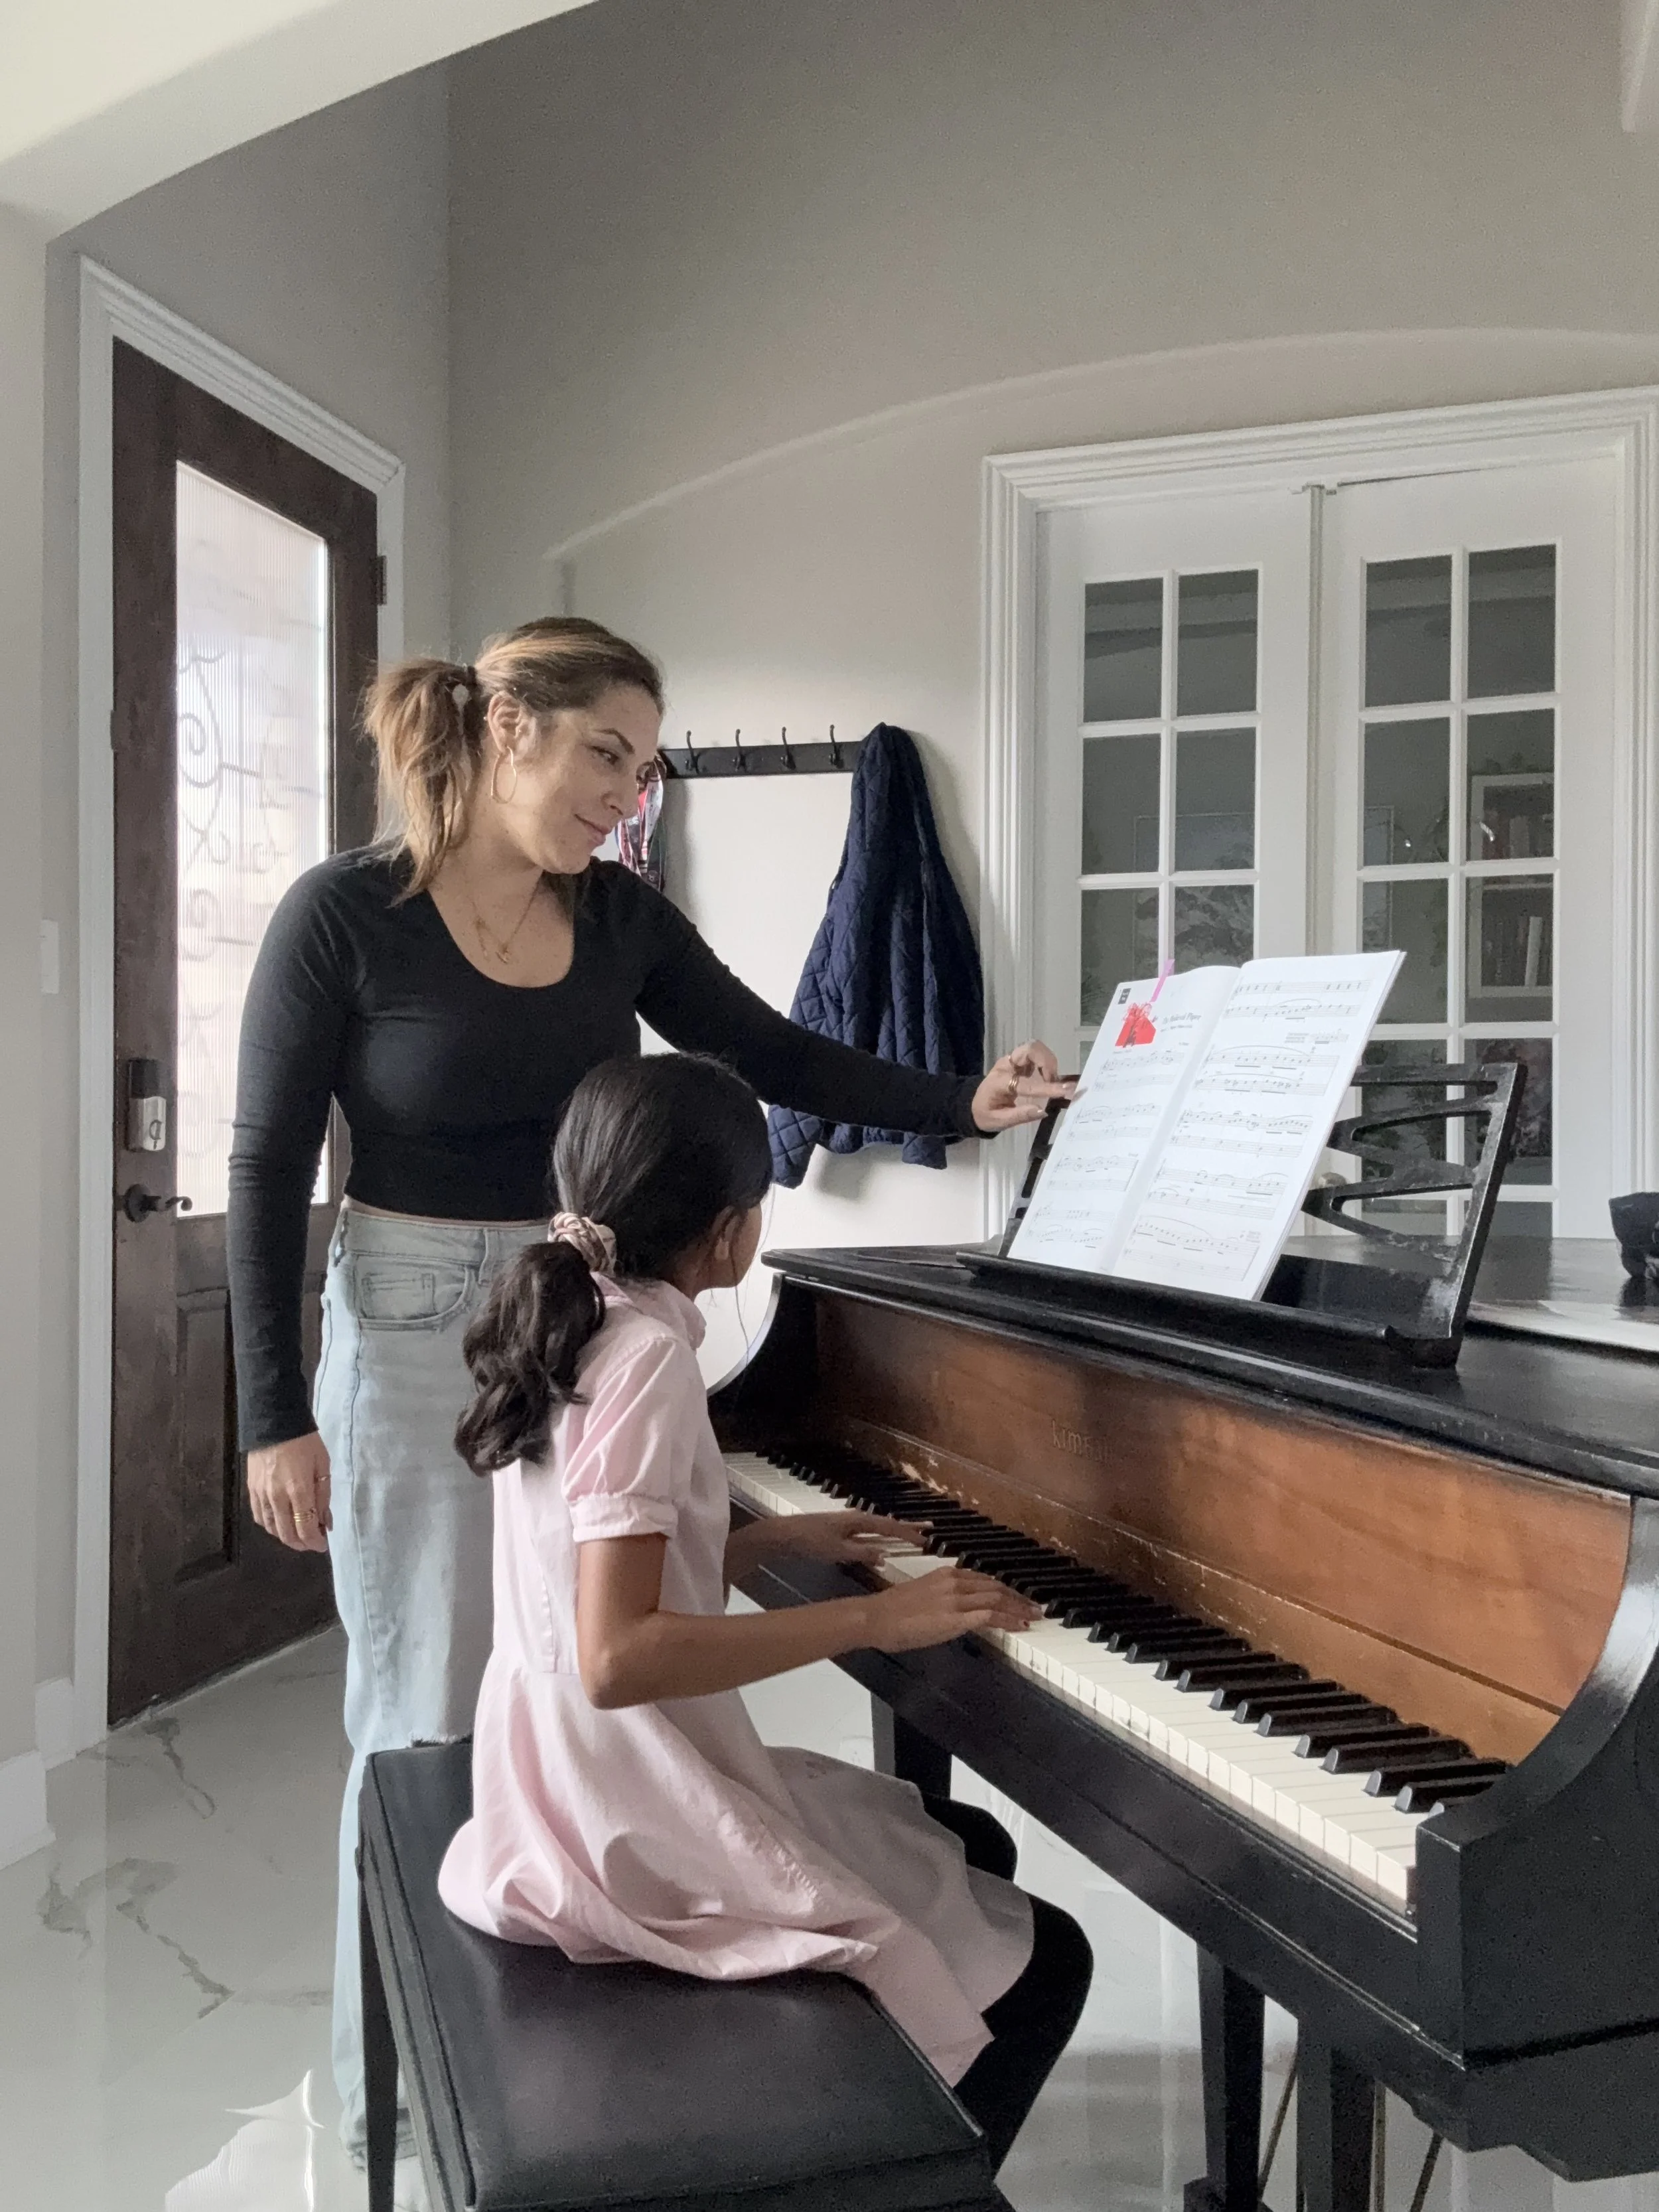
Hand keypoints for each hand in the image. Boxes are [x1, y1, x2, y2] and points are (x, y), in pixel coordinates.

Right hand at [247, 1431, 332, 1552]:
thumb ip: (323, 1497)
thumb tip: (326, 1523)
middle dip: (302, 1544)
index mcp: (299, 1490)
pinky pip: (260, 1518)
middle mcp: (278, 1498)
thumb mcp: (323, 1466)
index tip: (323, 1544)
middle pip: (287, 1534)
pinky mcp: (251, 1491)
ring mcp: (262, 1495)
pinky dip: (271, 1526)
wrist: (274, 1423)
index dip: (315, 1542)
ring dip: (286, 1537)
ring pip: (272, 1529)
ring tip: (299, 1533)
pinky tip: (281, 1522)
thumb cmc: (305, 1443)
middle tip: (313, 1541)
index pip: (306, 1529)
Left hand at [772, 1511, 925, 1565]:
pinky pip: (867, 1533)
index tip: (927, 1538)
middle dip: (907, 1527)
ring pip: (877, 1528)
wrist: (784, 1535)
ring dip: (894, 1531)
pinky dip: (879, 1537)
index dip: (909, 1533)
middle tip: (927, 1528)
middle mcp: (856, 1519)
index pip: (890, 1527)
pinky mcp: (840, 1531)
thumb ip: (862, 1553)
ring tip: (910, 1534)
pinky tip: (880, 1544)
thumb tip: (885, 1556)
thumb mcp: (838, 1551)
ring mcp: (847, 1524)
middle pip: (887, 1524)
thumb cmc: (811, 1542)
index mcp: (859, 1521)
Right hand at [860, 1566, 1040, 1653]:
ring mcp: (956, 1599)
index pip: (984, 1579)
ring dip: (1019, 1607)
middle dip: (1018, 1597)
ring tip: (1034, 1615)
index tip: (1016, 1596)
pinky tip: (1020, 1625)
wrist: (875, 1617)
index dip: (1003, 1589)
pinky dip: (1009, 1619)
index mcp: (946, 1575)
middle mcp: (954, 1582)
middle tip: (1034, 1606)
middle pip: (996, 1587)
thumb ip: (942, 1599)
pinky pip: (990, 1616)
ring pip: (997, 1598)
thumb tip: (956, 1611)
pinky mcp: (956, 1617)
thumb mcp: (921, 1596)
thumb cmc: (891, 1611)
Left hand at [970, 1041, 1075, 1133]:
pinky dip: (1045, 1062)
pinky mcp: (1018, 1061)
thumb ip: (1020, 1116)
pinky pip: (1035, 1054)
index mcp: (999, 1082)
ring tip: (1051, 1081)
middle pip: (1031, 1048)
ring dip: (1048, 1062)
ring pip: (1035, 1047)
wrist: (974, 1104)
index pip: (1028, 1084)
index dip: (1048, 1088)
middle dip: (1048, 1062)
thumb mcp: (999, 1121)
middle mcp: (1006, 1066)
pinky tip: (1047, 1078)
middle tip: (1054, 1082)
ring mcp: (1012, 1061)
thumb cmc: (985, 1114)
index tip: (1068, 1090)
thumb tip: (1043, 1111)